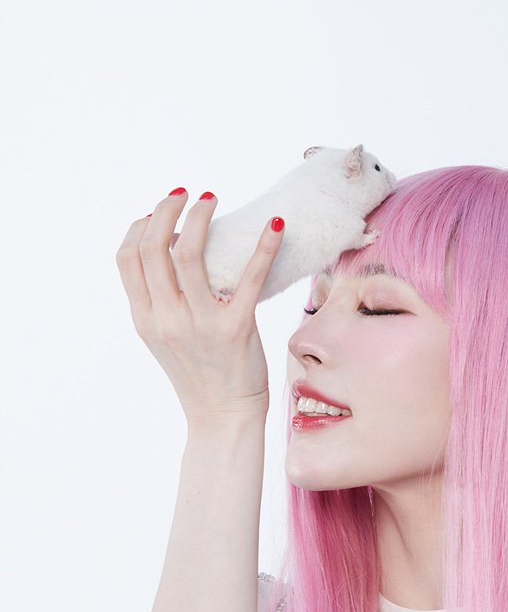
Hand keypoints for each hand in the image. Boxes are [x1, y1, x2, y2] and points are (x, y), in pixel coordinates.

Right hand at [116, 188, 283, 424]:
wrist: (223, 417)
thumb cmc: (199, 374)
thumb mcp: (164, 338)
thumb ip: (159, 301)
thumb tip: (170, 252)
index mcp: (145, 319)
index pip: (127, 258)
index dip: (139, 226)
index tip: (156, 214)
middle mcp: (166, 319)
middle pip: (153, 247)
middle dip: (166, 209)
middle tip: (184, 194)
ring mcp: (200, 324)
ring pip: (189, 253)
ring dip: (201, 215)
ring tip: (210, 198)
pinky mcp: (235, 329)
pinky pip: (250, 277)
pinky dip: (264, 246)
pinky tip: (276, 224)